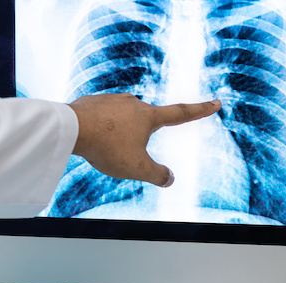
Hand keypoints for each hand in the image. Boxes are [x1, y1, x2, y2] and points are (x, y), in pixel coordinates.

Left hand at [69, 94, 220, 186]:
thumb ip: (158, 175)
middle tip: (129, 152)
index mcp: (149, 116)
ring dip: (120, 134)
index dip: (200, 110)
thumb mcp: (138, 169)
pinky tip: (92, 140)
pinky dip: (102, 131)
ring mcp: (111, 100)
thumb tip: (170, 179)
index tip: (215, 103)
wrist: (71, 128)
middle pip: (147, 121)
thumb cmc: (107, 146)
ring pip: (123, 119)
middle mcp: (132, 102)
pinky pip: (102, 118)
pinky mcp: (92, 103)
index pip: (181, 113)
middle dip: (143, 136)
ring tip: (107, 149)